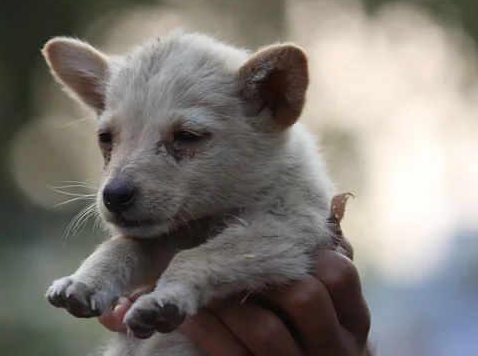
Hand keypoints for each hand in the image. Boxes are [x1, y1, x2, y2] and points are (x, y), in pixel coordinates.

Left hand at [179, 242, 370, 354]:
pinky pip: (228, 353)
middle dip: (265, 277)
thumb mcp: (333, 309)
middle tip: (238, 263)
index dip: (309, 254)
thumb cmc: (314, 334)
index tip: (281, 246)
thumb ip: (326, 267)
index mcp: (352, 323)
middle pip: (303, 298)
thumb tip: (328, 203)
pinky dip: (206, 328)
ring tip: (208, 286)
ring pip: (263, 329)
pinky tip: (192, 313)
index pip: (340, 274)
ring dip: (229, 302)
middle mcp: (333, 350)